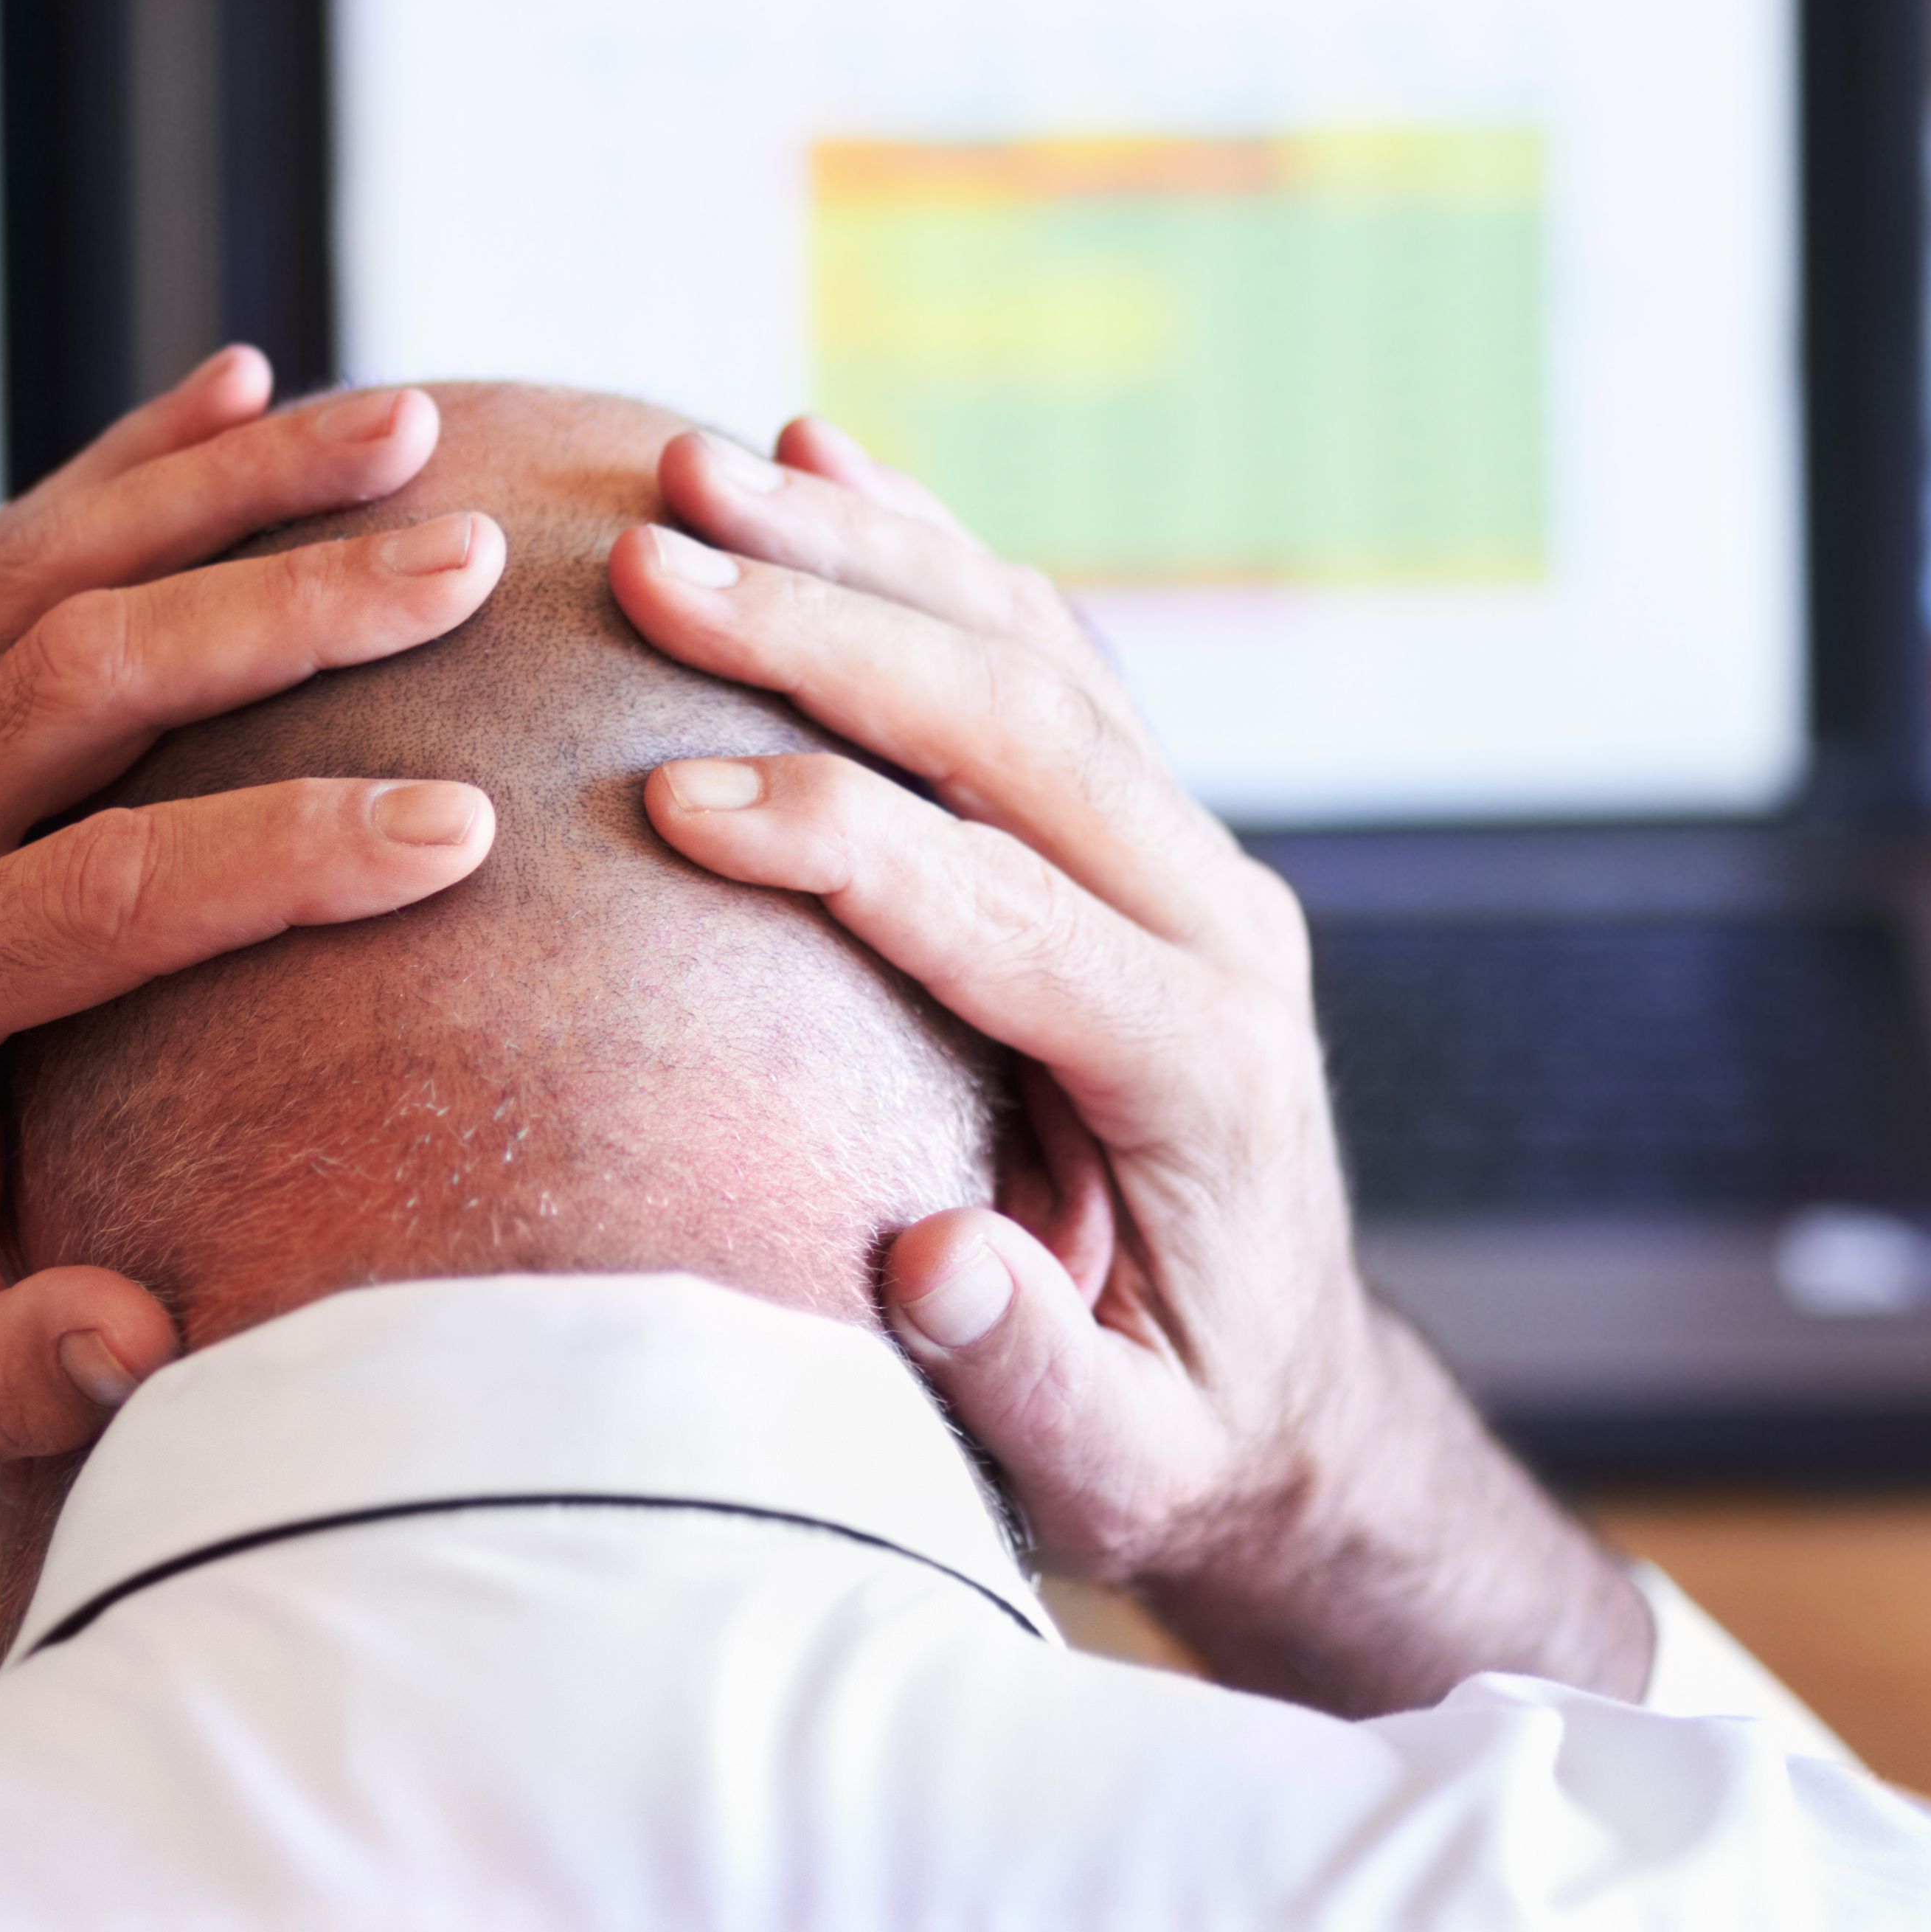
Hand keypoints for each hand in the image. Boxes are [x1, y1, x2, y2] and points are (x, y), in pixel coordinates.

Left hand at [0, 350, 506, 1683]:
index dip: (284, 855)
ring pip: (40, 580)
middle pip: (76, 675)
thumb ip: (9, 1376)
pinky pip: (0, 587)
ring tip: (399, 424)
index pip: (102, 890)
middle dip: (282, 609)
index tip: (456, 834)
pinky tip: (227, 392)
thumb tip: (151, 1346)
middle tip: (464, 561)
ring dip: (217, 490)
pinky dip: (117, 479)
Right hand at [612, 420, 1647, 1716]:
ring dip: (862, 550)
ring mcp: (1188, 862)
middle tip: (643, 557)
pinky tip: (824, 463)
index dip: (838, 848)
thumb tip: (926, 1264)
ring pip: (1027, 653)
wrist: (1287, 1391)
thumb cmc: (1172, 1434)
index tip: (667, 800)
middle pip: (1017, 728)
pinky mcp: (1146, 833)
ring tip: (695, 468)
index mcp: (1200, 1073)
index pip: (1004, 916)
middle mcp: (1214, 928)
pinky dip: (927, 553)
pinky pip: (1040, 653)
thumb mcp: (1122, 1468)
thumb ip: (1032, 1378)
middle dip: (825, 633)